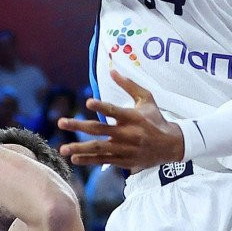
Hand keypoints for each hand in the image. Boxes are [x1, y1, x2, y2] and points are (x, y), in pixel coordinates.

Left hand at [59, 72, 183, 169]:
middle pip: (100, 130)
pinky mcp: (124, 161)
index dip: (102, 106)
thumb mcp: (146, 98)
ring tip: (63, 149)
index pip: (115, 111)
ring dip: (80, 148)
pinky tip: (74, 159)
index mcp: (133, 117)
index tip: (88, 102)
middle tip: (61, 122)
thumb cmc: (156, 118)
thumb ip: (128, 85)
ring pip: (99, 148)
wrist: (171, 145)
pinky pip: (104, 161)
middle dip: (78, 126)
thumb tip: (111, 70)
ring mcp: (125, 149)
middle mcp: (128, 134)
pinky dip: (89, 160)